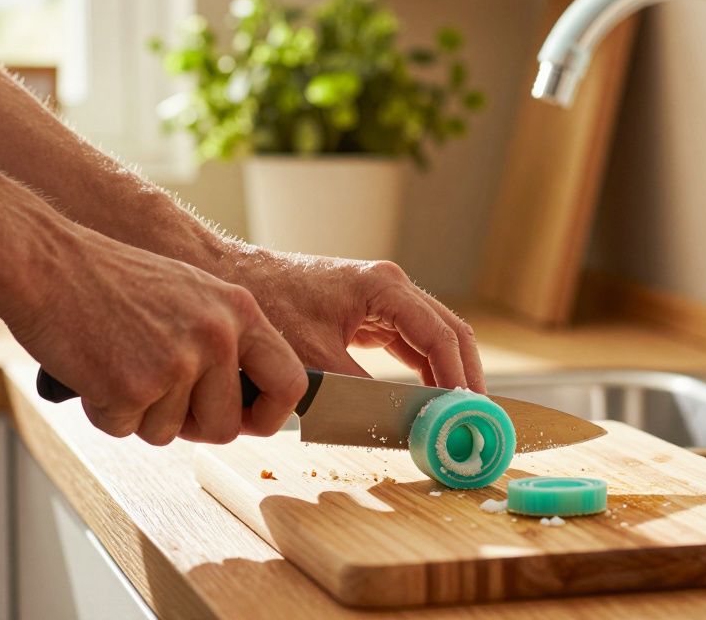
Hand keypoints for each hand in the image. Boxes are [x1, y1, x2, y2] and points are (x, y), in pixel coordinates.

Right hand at [5, 232, 306, 444]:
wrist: (47, 262)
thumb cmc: (112, 278)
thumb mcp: (193, 292)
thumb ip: (226, 338)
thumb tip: (251, 396)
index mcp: (240, 311)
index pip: (291, 382)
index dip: (271, 415)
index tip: (248, 420)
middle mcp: (217, 337)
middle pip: (227, 426)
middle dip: (193, 427)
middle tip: (159, 398)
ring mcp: (177, 364)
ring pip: (171, 434)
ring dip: (142, 415)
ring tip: (119, 364)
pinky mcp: (133, 388)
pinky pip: (126, 431)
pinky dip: (105, 413)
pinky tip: (94, 370)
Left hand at [226, 246, 485, 392]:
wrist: (231, 279)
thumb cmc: (267, 306)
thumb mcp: (313, 358)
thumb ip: (359, 392)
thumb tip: (396, 425)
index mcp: (385, 288)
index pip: (440, 337)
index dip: (458, 377)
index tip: (466, 412)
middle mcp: (392, 287)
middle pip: (449, 333)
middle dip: (464, 375)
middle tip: (475, 418)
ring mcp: (383, 298)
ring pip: (434, 338)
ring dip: (447, 374)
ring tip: (458, 414)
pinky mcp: (370, 312)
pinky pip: (410, 342)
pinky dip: (424, 370)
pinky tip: (429, 398)